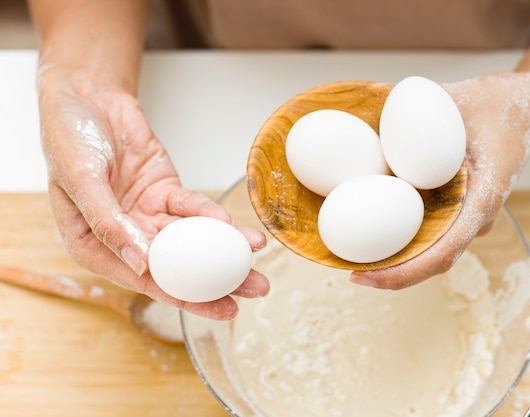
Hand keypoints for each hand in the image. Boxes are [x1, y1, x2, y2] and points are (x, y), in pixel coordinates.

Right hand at [38, 80, 268, 319]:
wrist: (89, 95)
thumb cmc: (70, 137)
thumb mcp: (82, 180)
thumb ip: (109, 224)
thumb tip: (141, 266)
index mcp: (94, 246)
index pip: (146, 282)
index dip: (186, 298)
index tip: (224, 308)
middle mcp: (124, 237)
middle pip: (176, 267)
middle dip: (218, 280)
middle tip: (256, 288)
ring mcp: (147, 215)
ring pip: (191, 240)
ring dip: (224, 248)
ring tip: (257, 255)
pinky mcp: (164, 193)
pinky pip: (191, 208)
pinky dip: (211, 215)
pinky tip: (233, 225)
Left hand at [350, 69, 529, 288]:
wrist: (528, 105)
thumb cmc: (500, 103)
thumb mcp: (458, 98)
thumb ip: (414, 109)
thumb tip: (363, 118)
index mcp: (483, 197)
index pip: (443, 252)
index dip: (402, 272)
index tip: (363, 276)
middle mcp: (477, 215)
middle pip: (432, 261)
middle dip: (391, 274)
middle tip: (350, 274)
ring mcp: (470, 214)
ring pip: (432, 250)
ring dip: (396, 259)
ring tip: (354, 259)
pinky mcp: (460, 206)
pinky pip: (432, 230)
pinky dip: (402, 236)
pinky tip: (371, 229)